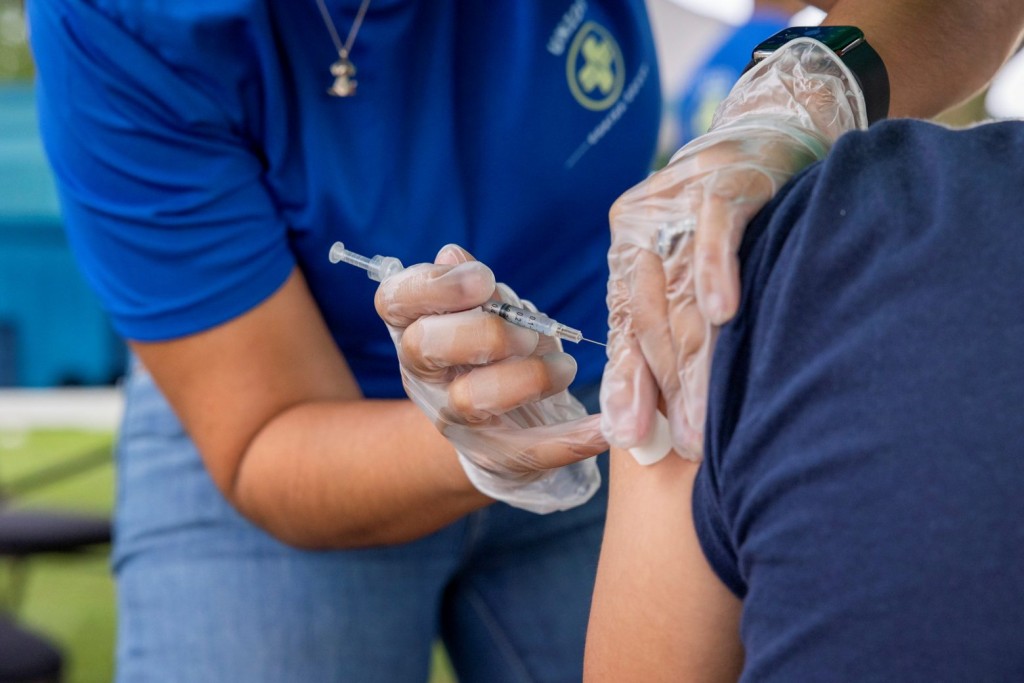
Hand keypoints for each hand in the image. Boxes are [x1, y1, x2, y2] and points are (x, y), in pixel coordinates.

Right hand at [375, 244, 604, 512]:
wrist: (502, 421)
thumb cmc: (492, 345)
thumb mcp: (483, 309)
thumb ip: (471, 286)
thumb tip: (452, 256)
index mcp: (415, 326)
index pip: (395, 300)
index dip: (434, 286)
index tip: (482, 279)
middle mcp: (424, 373)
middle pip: (426, 346)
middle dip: (485, 330)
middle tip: (528, 332)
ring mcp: (454, 417)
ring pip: (471, 399)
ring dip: (528, 378)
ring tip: (564, 368)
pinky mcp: (492, 454)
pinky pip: (528, 452)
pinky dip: (569, 441)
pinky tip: (602, 428)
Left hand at [602, 38, 868, 459]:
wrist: (770, 131)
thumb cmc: (728, 216)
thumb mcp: (685, 266)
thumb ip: (664, 326)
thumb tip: (646, 413)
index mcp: (628, 249)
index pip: (626, 326)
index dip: (629, 382)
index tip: (634, 436)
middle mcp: (645, 227)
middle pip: (651, 317)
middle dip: (668, 385)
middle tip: (686, 443)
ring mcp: (680, 202)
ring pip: (679, 287)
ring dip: (693, 356)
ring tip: (707, 415)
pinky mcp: (725, 180)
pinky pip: (716, 229)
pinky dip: (717, 271)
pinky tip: (725, 314)